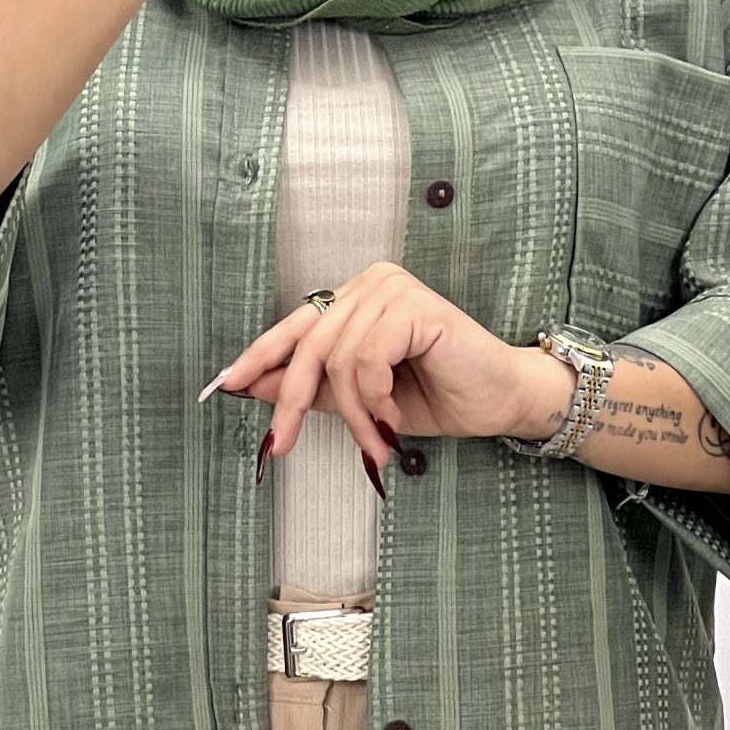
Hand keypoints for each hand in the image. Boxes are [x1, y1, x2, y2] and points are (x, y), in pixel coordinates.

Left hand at [199, 263, 546, 484]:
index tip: (229, 387)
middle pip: (309, 344)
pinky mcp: (414, 306)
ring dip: (353, 415)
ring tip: (375, 443)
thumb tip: (255, 386)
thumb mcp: (361, 401)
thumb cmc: (437, 396)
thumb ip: (315, 389)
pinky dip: (376, 399)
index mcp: (356, 298)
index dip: (259, 356)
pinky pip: (368, 359)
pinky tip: (396, 416)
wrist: (500, 401)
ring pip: (339, 360)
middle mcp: (371, 283)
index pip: (296, 326)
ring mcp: (393, 289)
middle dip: (293, 401)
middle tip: (282, 446)